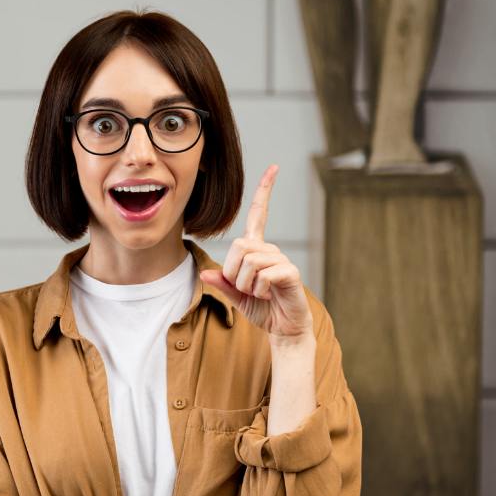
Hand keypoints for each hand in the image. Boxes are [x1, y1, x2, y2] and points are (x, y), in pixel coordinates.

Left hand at [198, 165, 313, 340]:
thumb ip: (222, 283)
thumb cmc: (261, 308)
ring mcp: (281, 260)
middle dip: (233, 273)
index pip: (260, 215)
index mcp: (257, 250)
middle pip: (238, 246)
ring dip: (246, 285)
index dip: (265, 191)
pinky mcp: (289, 272)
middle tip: (246, 288)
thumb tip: (206, 273)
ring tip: (260, 293)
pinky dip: (258, 291)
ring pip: (247, 263)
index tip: (274, 168)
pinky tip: (269, 295)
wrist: (283, 328)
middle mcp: (270, 249)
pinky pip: (262, 275)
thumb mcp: (235, 295)